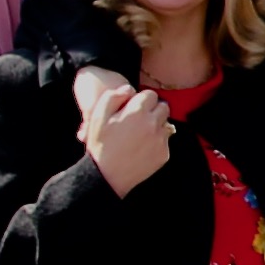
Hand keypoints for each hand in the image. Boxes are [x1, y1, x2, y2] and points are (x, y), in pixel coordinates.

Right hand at [75, 68, 171, 195]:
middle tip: (138, 120)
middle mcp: (153, 124)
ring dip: (157, 125)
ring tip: (139, 135)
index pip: (150, 95)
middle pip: (163, 107)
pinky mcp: (164, 154)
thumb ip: (113, 96)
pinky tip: (141, 148)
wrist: (107, 177)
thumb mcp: (98, 116)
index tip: (132, 108)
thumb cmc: (100, 145)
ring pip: (166, 124)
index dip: (141, 100)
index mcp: (138, 111)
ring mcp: (161, 140)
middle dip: (152, 110)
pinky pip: (165, 141)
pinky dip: (157, 142)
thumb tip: (129, 88)